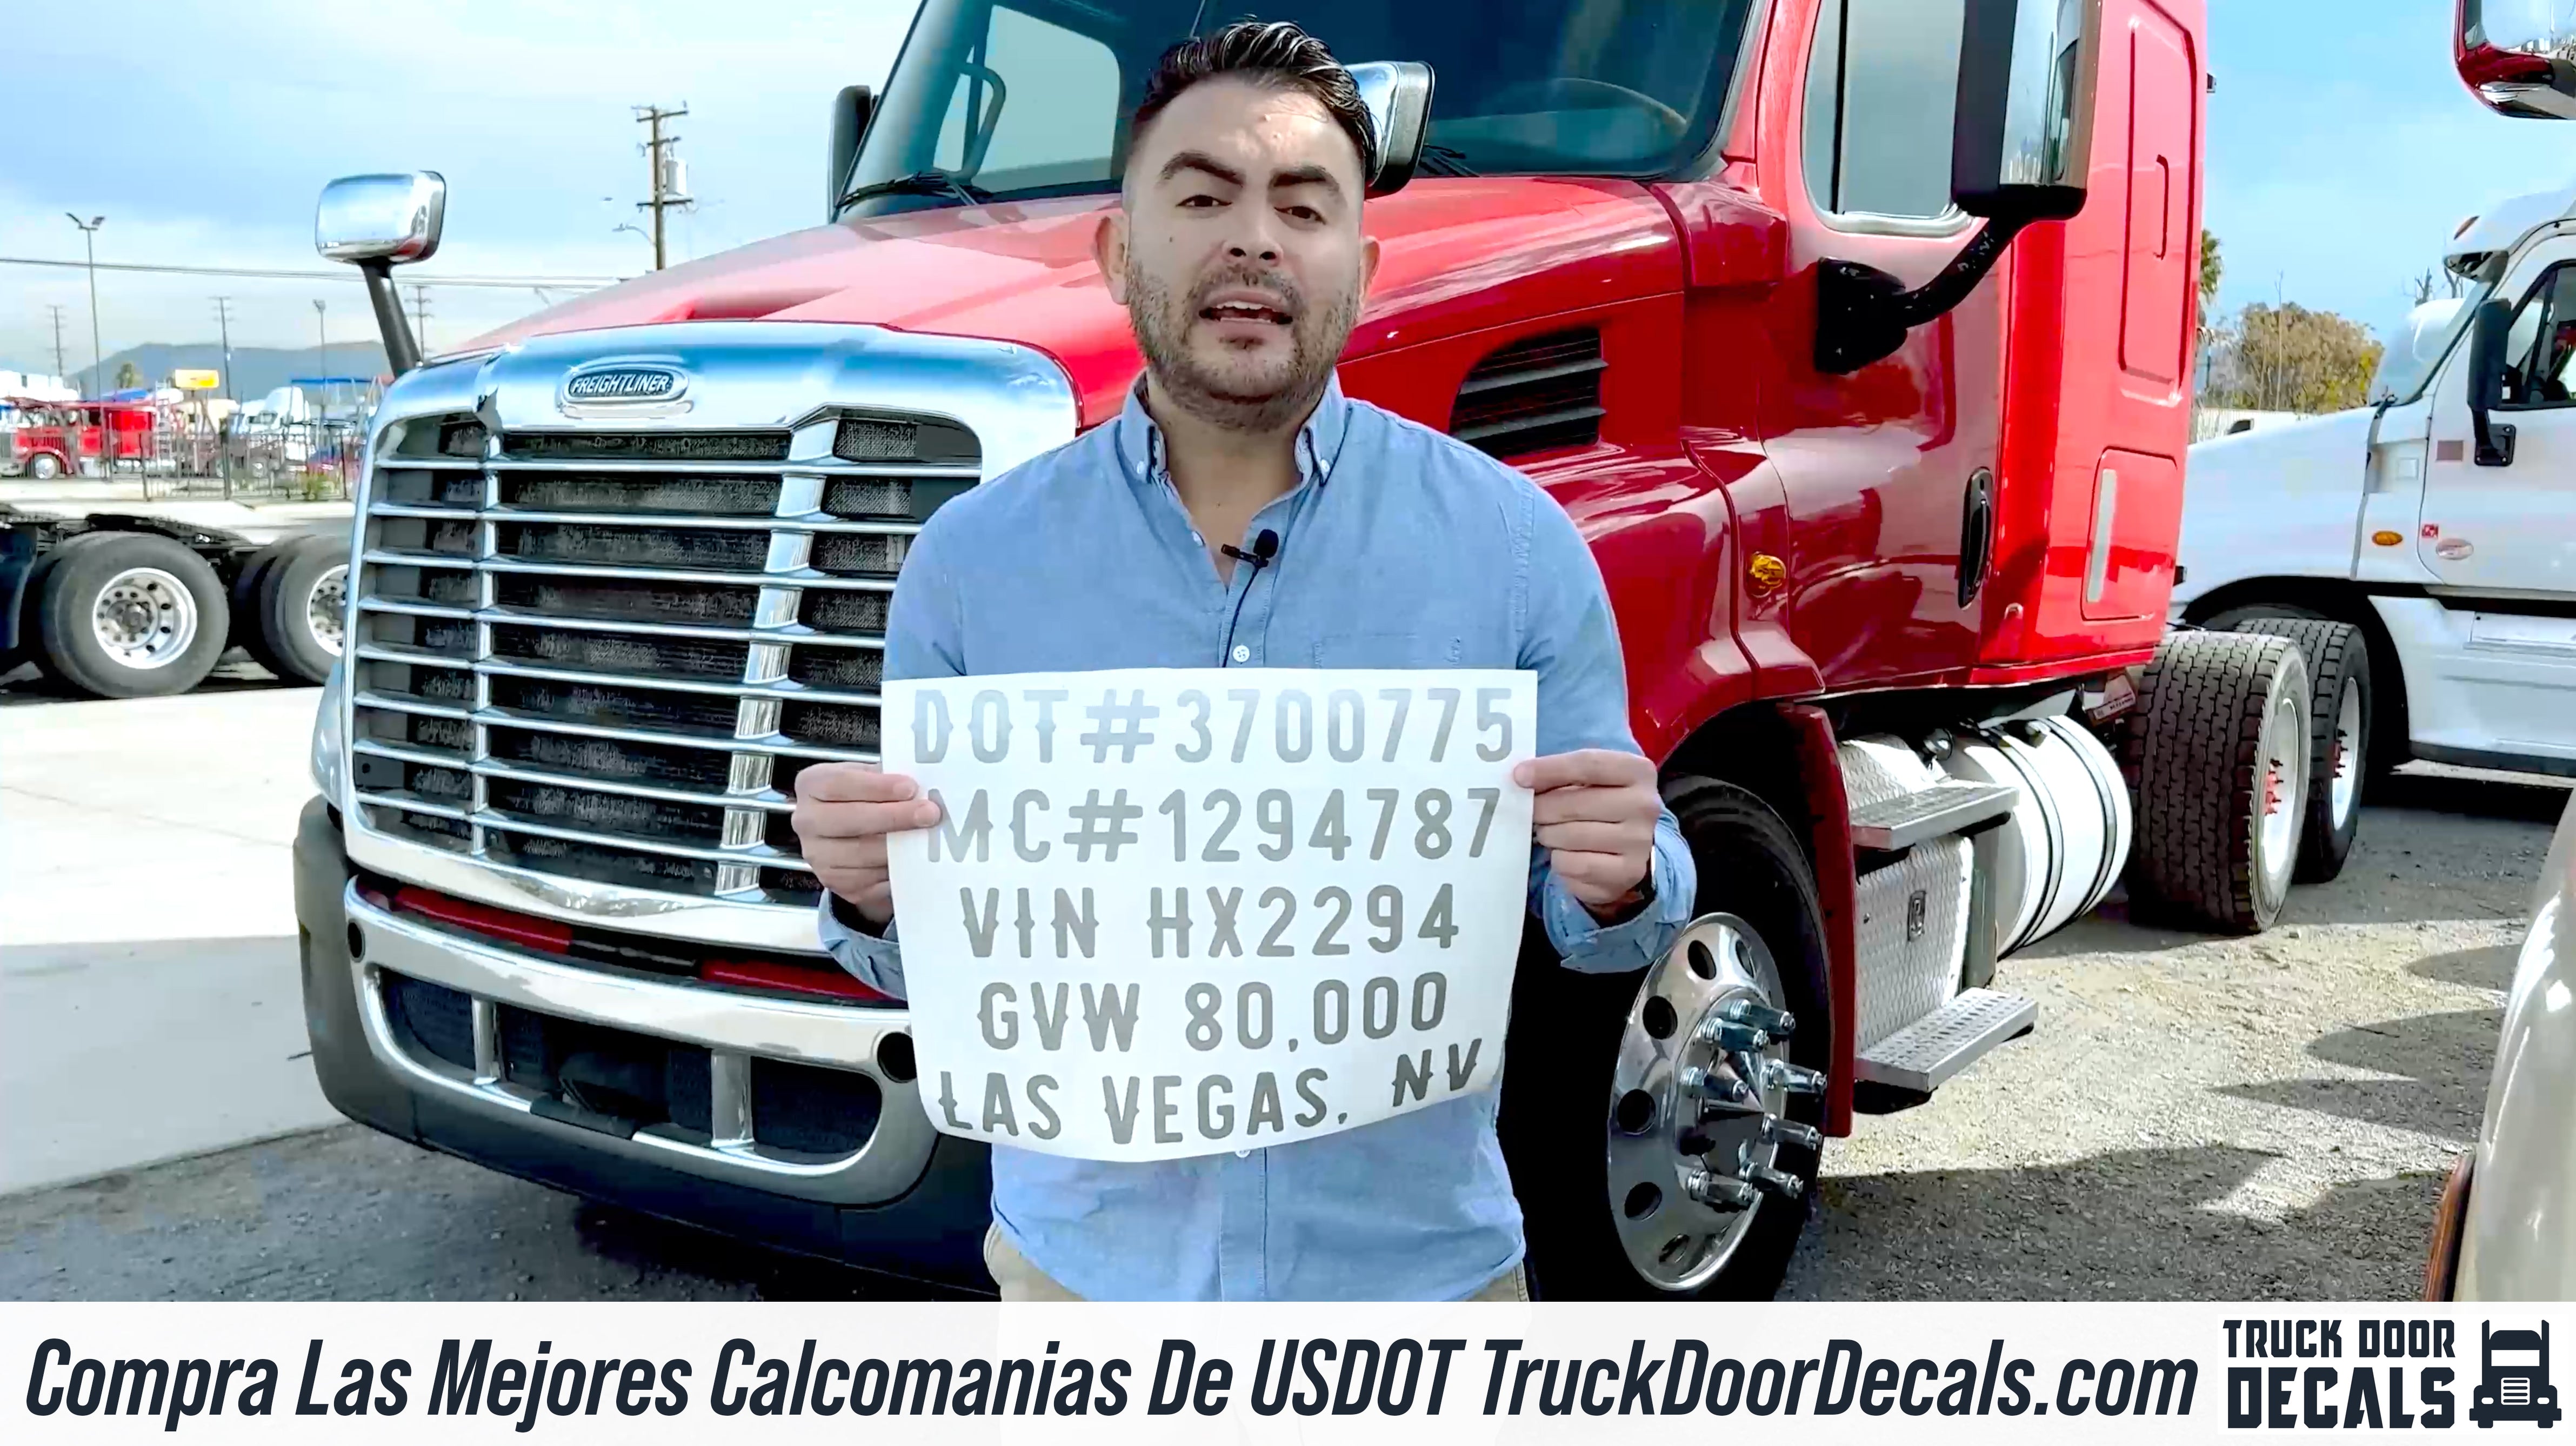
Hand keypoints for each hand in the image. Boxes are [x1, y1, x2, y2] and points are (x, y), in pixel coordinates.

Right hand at [792, 763, 941, 926]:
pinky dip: (893, 870)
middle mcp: (807, 820)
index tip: (910, 788)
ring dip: (899, 847)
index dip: (877, 786)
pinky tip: (912, 860)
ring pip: (861, 853)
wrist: (847, 836)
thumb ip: (887, 776)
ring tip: (926, 837)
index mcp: (812, 785)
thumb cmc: (862, 798)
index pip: (840, 783)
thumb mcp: (868, 777)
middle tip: (929, 814)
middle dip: (894, 817)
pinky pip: (868, 880)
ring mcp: (818, 855)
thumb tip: (923, 783)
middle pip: (850, 819)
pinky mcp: (835, 882)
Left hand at [1512, 749, 1659, 917]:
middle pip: (1573, 803)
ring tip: (1553, 834)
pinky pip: (1573, 865)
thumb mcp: (1590, 781)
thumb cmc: (1601, 807)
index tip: (1519, 776)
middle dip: (1542, 809)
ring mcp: (1639, 841)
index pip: (1588, 764)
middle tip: (1532, 813)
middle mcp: (1644, 805)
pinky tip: (1568, 855)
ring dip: (1550, 836)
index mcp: (1638, 771)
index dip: (1549, 769)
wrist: (1628, 853)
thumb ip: (1562, 774)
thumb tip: (1522, 777)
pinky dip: (1561, 861)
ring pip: (1569, 836)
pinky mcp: (1627, 873)